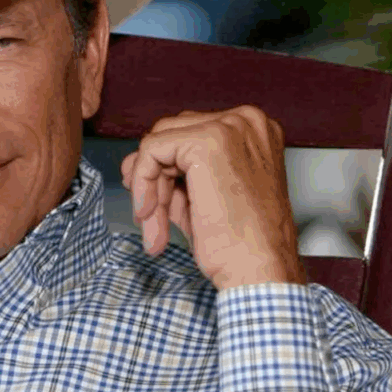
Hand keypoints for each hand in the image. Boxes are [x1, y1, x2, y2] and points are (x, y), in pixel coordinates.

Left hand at [121, 105, 306, 290]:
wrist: (258, 271)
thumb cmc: (239, 243)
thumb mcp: (203, 196)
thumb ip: (173, 175)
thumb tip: (133, 164)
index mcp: (251, 130)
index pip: (187, 136)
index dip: (164, 172)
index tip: (153, 205)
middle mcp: (245, 121)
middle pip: (171, 136)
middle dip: (154, 180)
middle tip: (150, 220)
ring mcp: (228, 127)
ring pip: (159, 144)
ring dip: (149, 189)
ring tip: (155, 230)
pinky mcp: (206, 142)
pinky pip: (151, 151)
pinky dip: (143, 184)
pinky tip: (150, 217)